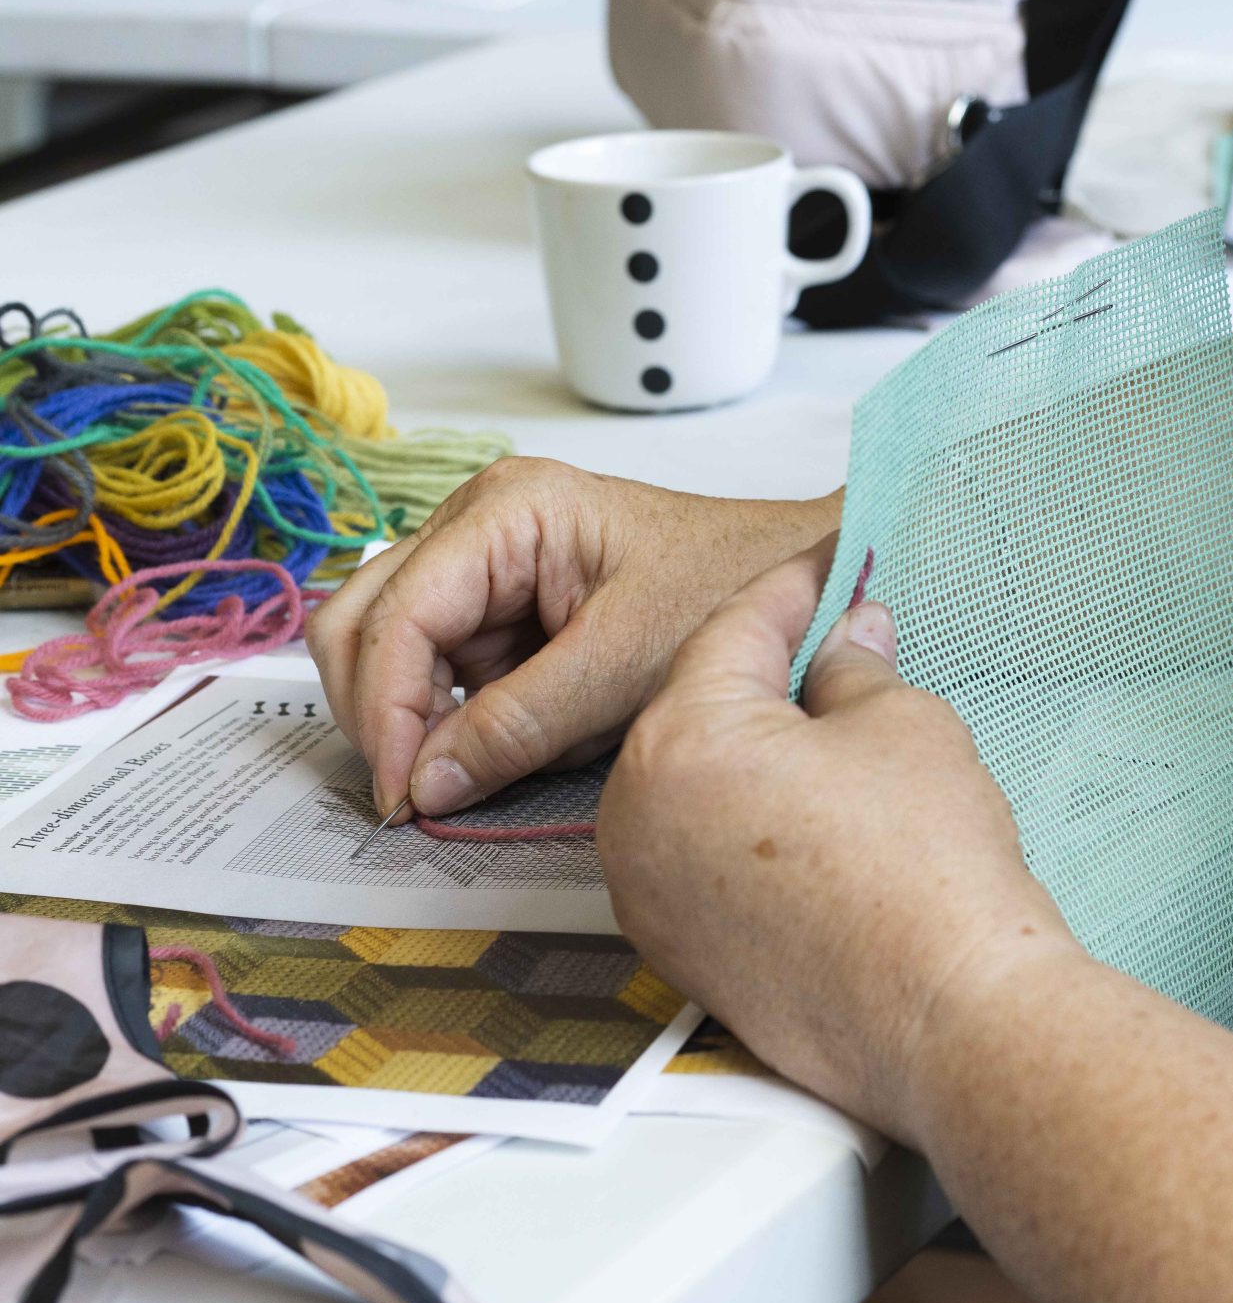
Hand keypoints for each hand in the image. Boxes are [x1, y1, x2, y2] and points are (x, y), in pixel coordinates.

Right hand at [306, 456, 836, 820]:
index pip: (396, 615)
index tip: (401, 793)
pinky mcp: (505, 606)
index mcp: (507, 509)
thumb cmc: (731, 587)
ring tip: (481, 764)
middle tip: (418, 792)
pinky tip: (518, 738)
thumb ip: (517, 726)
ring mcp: (487, 563)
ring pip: (394, 651)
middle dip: (382, 711)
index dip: (386, 711)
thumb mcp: (625, 667)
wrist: (800, 578)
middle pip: (364, 622)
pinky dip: (462, 716)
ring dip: (422, 716)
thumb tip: (423, 784)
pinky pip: (447, 671)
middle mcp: (479, 522)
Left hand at [599, 540, 1079, 1144]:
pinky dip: (738, 825)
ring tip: (830, 737)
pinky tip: (809, 822)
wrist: (947, 1019)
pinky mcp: (673, 952)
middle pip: (695, 708)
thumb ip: (854, 668)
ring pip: (690, 785)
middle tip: (835, 646)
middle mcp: (634, 815)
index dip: (794, 589)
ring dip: (748, 754)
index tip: (829, 571)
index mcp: (681, 738)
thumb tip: (846, 639)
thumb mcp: (902, 724)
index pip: (733, 628)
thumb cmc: (926, 873)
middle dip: (764, 675)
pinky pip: (694, 855)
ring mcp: (645, 893)